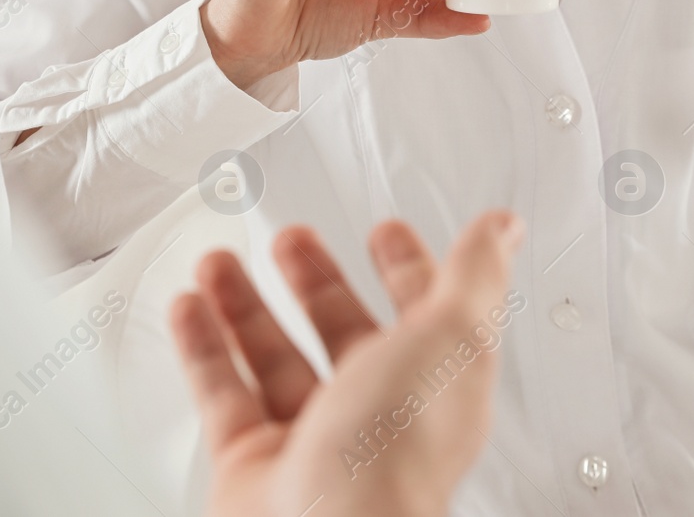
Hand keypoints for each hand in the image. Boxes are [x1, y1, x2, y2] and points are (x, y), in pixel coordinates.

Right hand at [169, 210, 525, 516]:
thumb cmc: (394, 460)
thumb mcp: (450, 340)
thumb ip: (472, 277)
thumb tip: (502, 230)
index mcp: (434, 386)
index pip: (425, 316)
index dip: (406, 270)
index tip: (385, 235)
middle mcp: (375, 417)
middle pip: (343, 334)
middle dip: (316, 282)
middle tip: (292, 241)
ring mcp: (312, 442)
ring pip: (276, 359)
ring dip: (246, 305)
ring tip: (221, 264)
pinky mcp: (253, 464)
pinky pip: (223, 393)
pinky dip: (203, 346)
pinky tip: (191, 310)